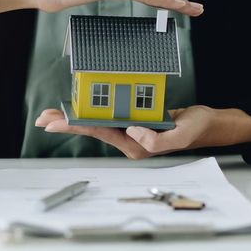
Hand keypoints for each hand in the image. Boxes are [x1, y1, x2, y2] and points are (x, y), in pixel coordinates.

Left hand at [35, 106, 250, 158]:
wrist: (208, 124)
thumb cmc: (197, 129)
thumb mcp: (182, 135)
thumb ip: (158, 141)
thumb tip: (133, 132)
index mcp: (135, 145)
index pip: (99, 131)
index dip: (76, 124)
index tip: (56, 122)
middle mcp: (129, 139)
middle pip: (91, 127)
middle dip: (66, 122)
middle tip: (42, 118)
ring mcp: (130, 129)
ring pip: (96, 121)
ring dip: (74, 116)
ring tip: (52, 114)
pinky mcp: (133, 118)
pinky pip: (108, 112)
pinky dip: (91, 108)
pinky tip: (79, 105)